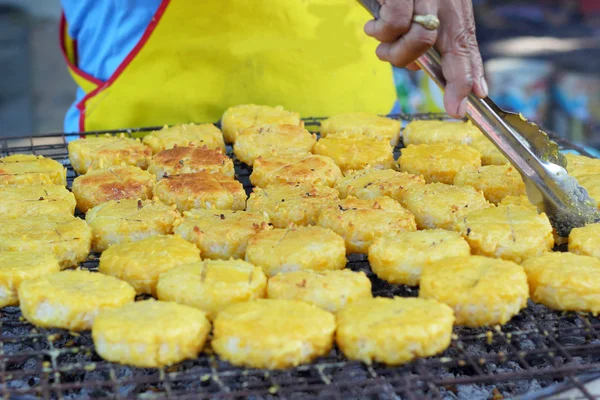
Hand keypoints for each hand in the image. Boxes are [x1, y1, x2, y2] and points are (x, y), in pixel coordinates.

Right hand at [364, 0, 487, 117]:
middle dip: (458, 81)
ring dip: (398, 55)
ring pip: (422, 40)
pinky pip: (395, 24)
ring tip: (381, 46)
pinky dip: (381, 33)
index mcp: (449, 3)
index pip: (465, 40)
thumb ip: (416, 34)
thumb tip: (418, 67)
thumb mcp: (411, 5)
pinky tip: (372, 26)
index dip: (472, 71)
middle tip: (456, 108)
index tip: (476, 97)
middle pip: (458, 44)